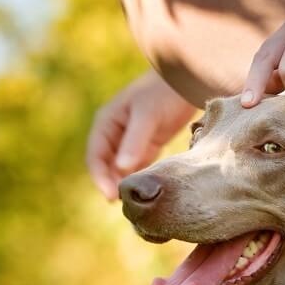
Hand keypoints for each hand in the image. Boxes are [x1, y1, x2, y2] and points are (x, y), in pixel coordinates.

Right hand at [86, 69, 196, 200]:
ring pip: (122, 168)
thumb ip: (134, 141)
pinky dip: (140, 177)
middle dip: (112, 183)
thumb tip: (121, 169)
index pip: (96, 156)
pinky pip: (139, 166)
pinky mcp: (148, 144)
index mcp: (106, 123)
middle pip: (107, 166)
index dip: (100, 178)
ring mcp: (131, 140)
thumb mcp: (147, 115)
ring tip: (136, 201)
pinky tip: (149, 190)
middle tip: (125, 204)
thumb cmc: (163, 93)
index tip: (110, 196)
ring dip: (126, 183)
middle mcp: (115, 133)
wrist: (188, 80)